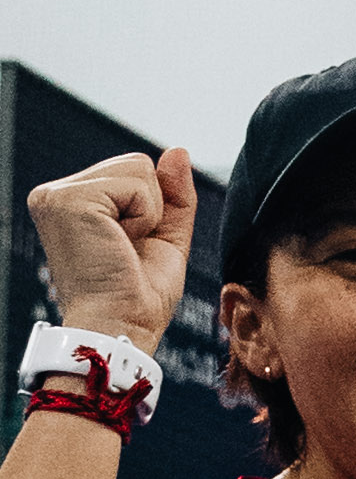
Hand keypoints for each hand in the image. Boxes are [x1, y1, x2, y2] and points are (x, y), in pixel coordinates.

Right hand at [28, 147, 196, 350]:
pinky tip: (119, 241)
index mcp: (73, 202)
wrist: (121, 327)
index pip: (133, 172)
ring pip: (139, 167)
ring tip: (121, 246)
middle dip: (149, 209)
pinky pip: (137, 183)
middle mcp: (56, 194)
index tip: (128, 247)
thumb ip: (172, 194)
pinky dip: (144, 216)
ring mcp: (57, 194)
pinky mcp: (67, 199)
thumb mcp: (164, 237)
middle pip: (136, 163)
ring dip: (147, 213)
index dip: (149, 210)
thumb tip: (178, 151)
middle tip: (126, 249)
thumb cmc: (138, 296)